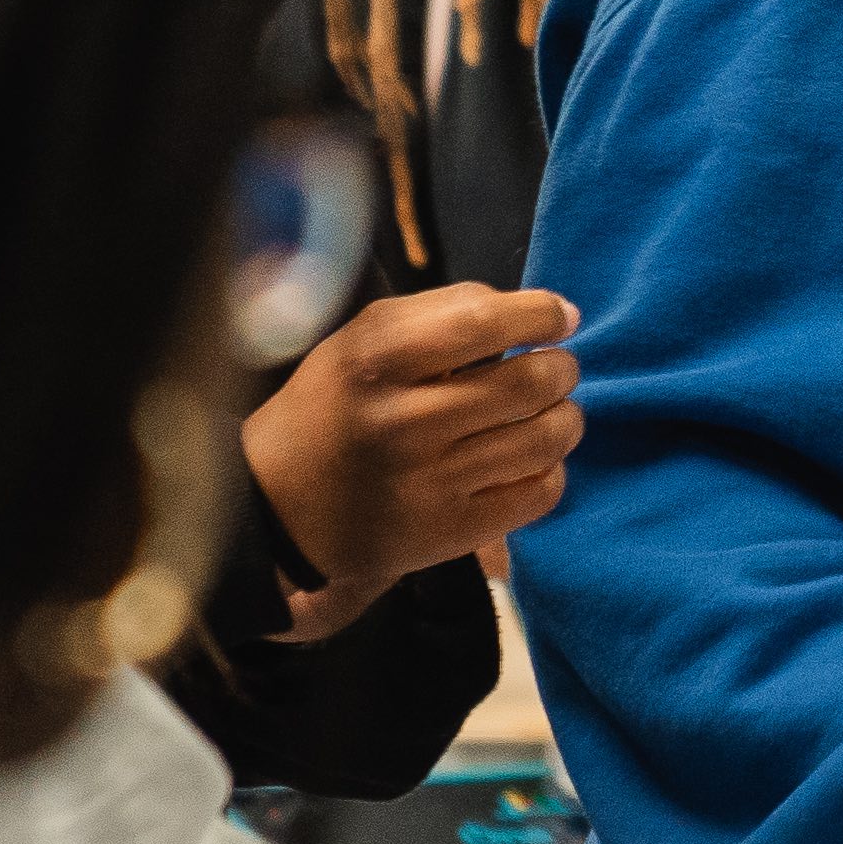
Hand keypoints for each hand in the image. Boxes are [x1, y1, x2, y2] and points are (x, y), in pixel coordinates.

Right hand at [238, 286, 580, 626]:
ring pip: (547, 438)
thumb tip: (546, 310)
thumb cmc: (336, 407)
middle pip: (531, 382)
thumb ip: (445, 311)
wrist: (277, 509)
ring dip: (565, 417)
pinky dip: (550, 469)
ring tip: (549, 411)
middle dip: (560, 368)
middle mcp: (402, 422)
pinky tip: (529, 459)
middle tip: (554, 369)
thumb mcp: (361, 342)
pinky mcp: (448, 533)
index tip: (559, 317)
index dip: (540, 314)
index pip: (485, 321)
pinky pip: (540, 492)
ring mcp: (428, 483)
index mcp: (375, 362)